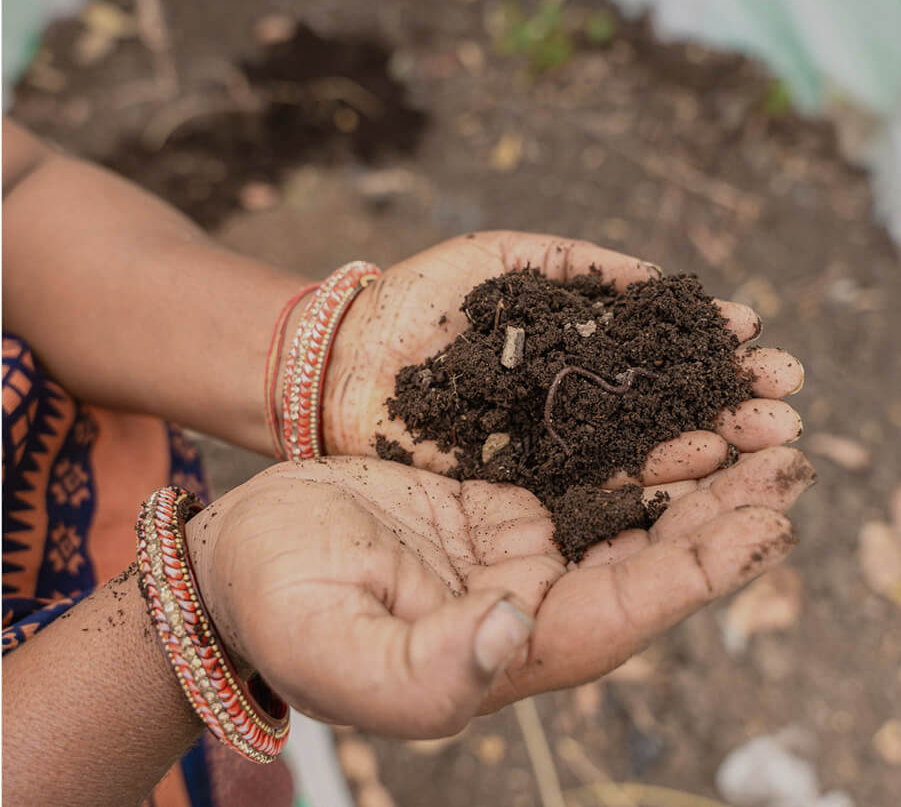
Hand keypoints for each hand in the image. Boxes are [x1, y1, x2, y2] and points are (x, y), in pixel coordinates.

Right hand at [186, 446, 812, 736]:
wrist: (242, 556)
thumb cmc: (280, 607)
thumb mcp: (342, 649)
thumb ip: (431, 665)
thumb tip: (518, 630)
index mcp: (507, 650)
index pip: (626, 612)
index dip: (699, 570)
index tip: (768, 524)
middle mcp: (528, 602)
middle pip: (644, 556)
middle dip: (718, 510)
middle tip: (785, 454)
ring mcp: (513, 546)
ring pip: (619, 507)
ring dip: (683, 467)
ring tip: (747, 421)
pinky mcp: (492, 499)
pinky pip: (572, 465)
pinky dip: (620, 439)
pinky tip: (660, 404)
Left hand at [323, 231, 803, 486]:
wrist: (345, 357)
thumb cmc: (419, 298)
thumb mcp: (506, 257)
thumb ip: (578, 267)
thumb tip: (658, 279)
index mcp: (569, 346)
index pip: (652, 349)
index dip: (702, 344)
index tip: (755, 337)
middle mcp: (569, 399)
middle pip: (659, 400)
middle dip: (724, 397)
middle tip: (787, 394)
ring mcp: (548, 443)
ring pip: (636, 446)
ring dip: (705, 440)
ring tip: (767, 433)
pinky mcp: (519, 483)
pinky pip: (586, 482)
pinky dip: (643, 476)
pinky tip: (697, 466)